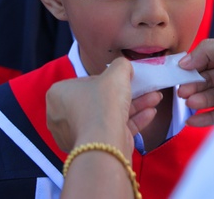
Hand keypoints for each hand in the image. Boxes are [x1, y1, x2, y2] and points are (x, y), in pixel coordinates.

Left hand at [46, 57, 161, 157]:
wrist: (105, 143)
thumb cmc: (104, 103)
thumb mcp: (116, 73)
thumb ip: (121, 65)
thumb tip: (124, 67)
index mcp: (58, 94)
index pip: (86, 82)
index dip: (107, 80)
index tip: (123, 80)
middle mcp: (62, 115)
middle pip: (100, 100)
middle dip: (126, 94)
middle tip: (143, 88)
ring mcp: (77, 134)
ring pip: (110, 115)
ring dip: (136, 106)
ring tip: (156, 98)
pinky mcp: (93, 148)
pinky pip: (113, 130)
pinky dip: (132, 121)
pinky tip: (151, 113)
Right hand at [178, 38, 213, 125]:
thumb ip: (208, 50)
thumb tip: (184, 61)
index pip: (208, 59)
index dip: (193, 65)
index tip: (178, 71)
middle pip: (208, 79)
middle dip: (193, 84)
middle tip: (182, 91)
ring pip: (212, 97)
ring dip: (198, 100)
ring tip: (189, 102)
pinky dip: (204, 118)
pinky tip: (191, 121)